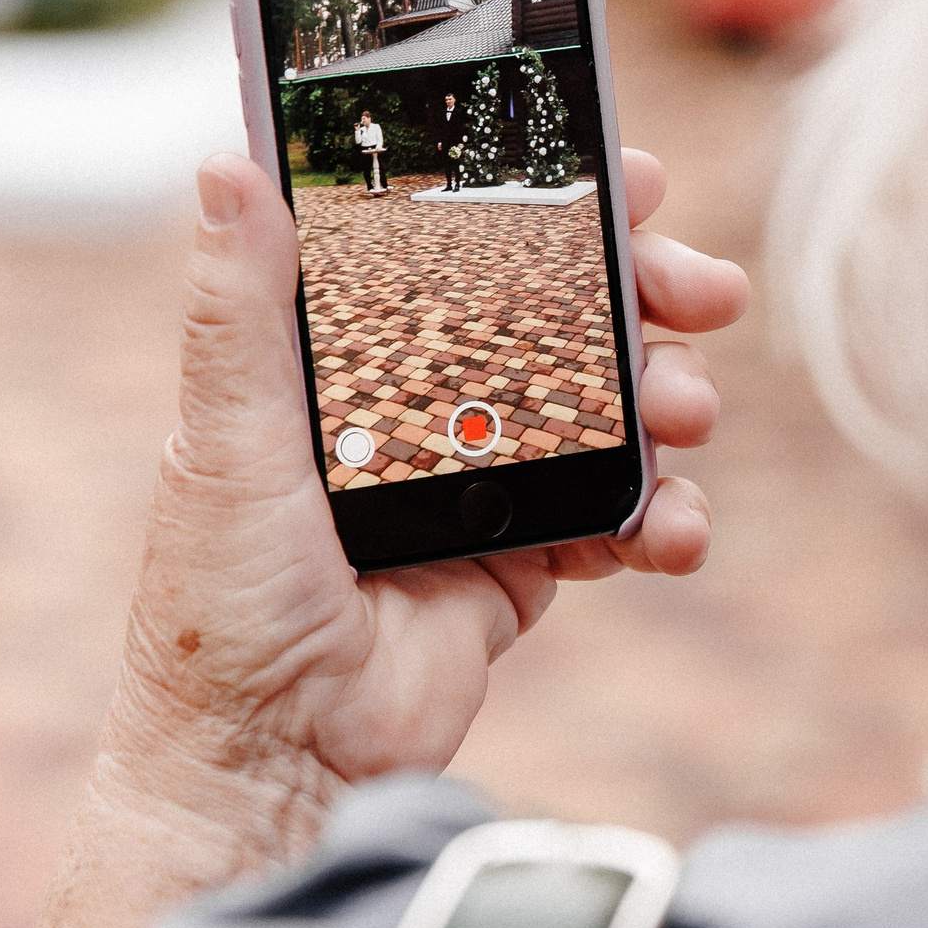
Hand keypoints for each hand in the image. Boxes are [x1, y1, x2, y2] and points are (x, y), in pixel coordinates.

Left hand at [102, 146, 748, 850]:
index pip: (467, 246)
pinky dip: (666, 517)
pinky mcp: (529, 561)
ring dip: (670, 398)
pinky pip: (623, 518)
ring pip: (611, 406)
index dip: (556, 203)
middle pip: (563, 315)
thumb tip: (223, 163)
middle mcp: (428, 404)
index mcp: (355, 356)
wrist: (276, 763)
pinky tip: (674, 531)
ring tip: (686, 415)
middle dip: (650, 293)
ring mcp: (488, 482)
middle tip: (706, 292)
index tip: (631, 178)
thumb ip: (240, 307)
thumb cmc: (221, 606)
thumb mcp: (225, 440)